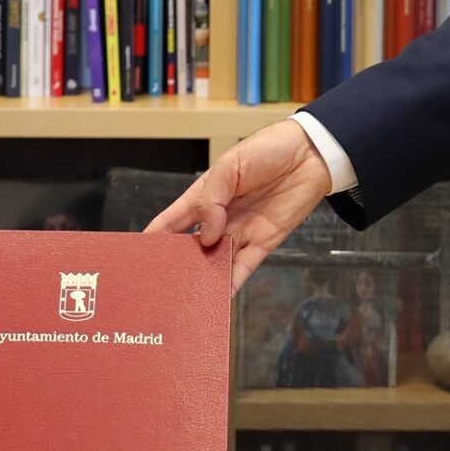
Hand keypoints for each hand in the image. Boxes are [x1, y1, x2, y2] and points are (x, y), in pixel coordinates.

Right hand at [145, 118, 331, 290]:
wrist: (310, 154)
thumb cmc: (268, 149)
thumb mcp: (231, 165)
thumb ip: (212, 199)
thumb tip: (206, 236)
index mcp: (204, 195)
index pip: (172, 221)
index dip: (155, 237)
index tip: (138, 256)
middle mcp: (219, 218)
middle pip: (192, 247)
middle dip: (178, 264)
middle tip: (160, 286)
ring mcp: (240, 232)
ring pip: (216, 262)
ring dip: (203, 279)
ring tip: (186, 300)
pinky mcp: (264, 243)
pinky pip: (244, 268)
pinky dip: (232, 284)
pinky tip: (219, 300)